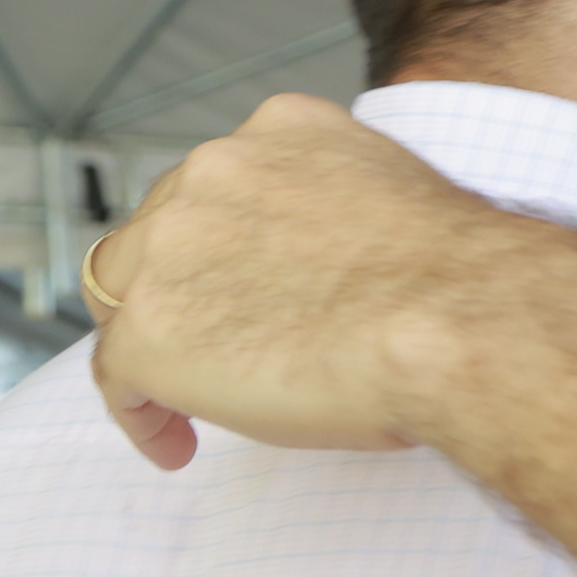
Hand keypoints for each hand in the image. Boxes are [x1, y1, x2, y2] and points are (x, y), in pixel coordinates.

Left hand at [83, 96, 502, 468]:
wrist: (458, 322)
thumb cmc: (458, 287)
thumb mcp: (399, 211)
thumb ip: (348, 226)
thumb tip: (350, 285)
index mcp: (282, 131)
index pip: (223, 185)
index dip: (226, 244)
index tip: (248, 287)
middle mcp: (216, 172)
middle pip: (160, 232)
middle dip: (181, 288)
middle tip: (217, 348)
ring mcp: (172, 248)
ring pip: (124, 295)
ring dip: (155, 344)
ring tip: (188, 403)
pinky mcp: (149, 330)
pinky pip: (117, 377)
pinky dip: (143, 414)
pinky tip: (176, 446)